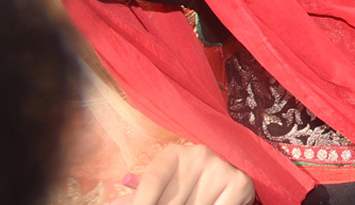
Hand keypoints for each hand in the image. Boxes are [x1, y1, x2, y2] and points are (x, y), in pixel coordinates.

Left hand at [111, 143, 254, 204]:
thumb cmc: (183, 186)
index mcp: (172, 154)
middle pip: (172, 202)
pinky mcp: (240, 182)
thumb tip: (114, 203)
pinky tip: (209, 204)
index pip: (152, 181)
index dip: (141, 201)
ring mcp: (221, 167)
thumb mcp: (161, 187)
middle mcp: (198, 155)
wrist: (223, 174)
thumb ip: (139, 196)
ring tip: (191, 203)